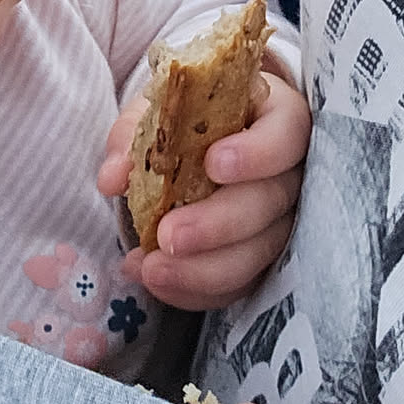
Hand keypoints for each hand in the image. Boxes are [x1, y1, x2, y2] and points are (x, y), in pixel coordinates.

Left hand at [97, 67, 310, 310]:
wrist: (194, 142)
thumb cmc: (186, 118)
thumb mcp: (158, 112)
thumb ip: (134, 137)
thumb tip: (115, 177)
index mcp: (275, 118)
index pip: (288, 133)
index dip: (257, 153)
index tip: (213, 164)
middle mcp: (289, 171)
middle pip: (271, 201)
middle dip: (219, 224)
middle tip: (169, 237)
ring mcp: (282, 219)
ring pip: (260, 252)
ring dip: (205, 269)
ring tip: (153, 270)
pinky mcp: (263, 259)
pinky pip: (241, 284)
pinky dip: (199, 290)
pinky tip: (161, 284)